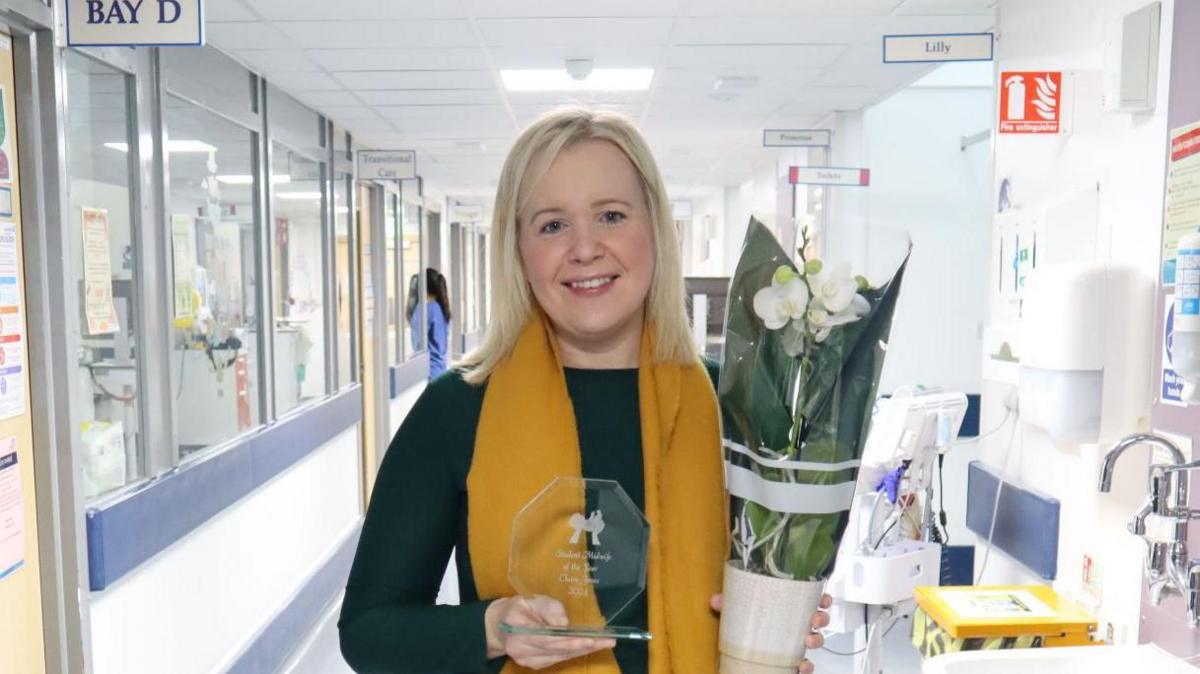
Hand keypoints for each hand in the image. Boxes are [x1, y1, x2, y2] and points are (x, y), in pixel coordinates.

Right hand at [484, 595, 616, 668]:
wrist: (499, 625)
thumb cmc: (517, 608)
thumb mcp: (530, 599)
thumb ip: (548, 607)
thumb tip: (564, 623)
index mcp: (519, 631)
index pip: (549, 639)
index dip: (572, 641)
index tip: (592, 638)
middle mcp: (523, 651)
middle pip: (558, 651)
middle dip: (585, 646)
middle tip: (608, 641)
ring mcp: (528, 661)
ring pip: (560, 657)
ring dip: (583, 650)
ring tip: (604, 642)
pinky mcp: (534, 665)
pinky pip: (558, 659)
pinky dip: (574, 653)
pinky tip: (588, 646)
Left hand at [710, 592, 833, 673]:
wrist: (740, 659)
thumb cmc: (747, 629)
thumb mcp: (737, 615)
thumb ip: (728, 606)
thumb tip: (716, 600)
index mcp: (786, 612)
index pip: (809, 602)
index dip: (821, 600)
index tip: (822, 598)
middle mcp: (795, 629)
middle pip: (818, 621)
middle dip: (821, 619)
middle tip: (814, 619)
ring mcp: (795, 647)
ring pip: (815, 642)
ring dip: (817, 640)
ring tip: (808, 640)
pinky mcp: (791, 664)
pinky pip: (806, 668)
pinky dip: (807, 667)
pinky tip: (802, 665)